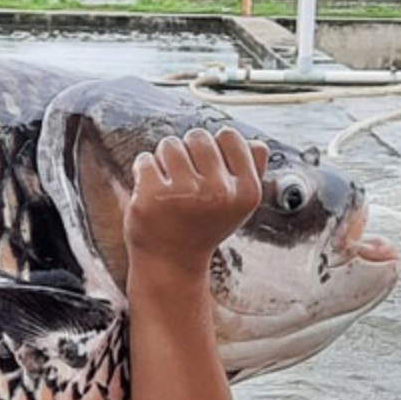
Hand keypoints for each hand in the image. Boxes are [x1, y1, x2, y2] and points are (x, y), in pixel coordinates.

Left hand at [124, 129, 268, 278]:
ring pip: (169, 144)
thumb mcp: (238, 205)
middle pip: (198, 136)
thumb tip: (256, 143)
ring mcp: (184, 194)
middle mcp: (219, 193)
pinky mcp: (152, 197)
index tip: (208, 170)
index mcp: (246, 192)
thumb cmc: (204, 225)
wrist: (171, 263)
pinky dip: (144, 171)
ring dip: (165, 160)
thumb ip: (252, 171)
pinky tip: (151, 193)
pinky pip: (145, 159)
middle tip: (185, 180)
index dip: (215, 148)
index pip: (230, 136)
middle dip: (188, 151)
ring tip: (169, 186)